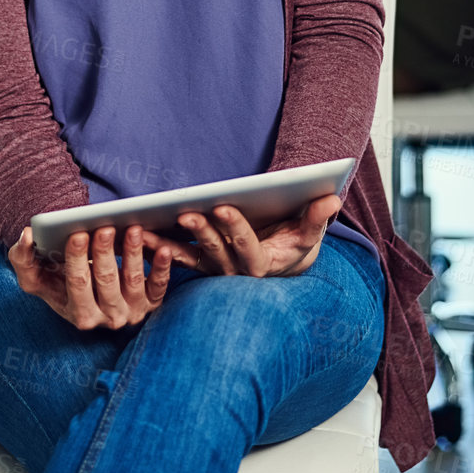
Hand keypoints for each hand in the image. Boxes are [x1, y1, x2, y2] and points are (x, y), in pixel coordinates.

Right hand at [9, 223, 174, 329]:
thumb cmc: (61, 283)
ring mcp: (133, 311)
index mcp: (79, 315)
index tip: (76, 235)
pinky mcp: (153, 302)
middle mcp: (108, 318)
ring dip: (133, 253)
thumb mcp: (36, 277)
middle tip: (105, 228)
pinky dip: (162, 267)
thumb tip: (26, 235)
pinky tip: (162, 248)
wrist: (89, 291)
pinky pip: (160, 285)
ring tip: (132, 228)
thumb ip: (23, 259)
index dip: (76, 259)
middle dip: (104, 253)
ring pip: (133, 280)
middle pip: (106, 281)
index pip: (77, 284)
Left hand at [138, 194, 341, 277]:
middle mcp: (236, 273)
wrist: (283, 263)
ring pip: (191, 259)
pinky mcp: (202, 266)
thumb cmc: (295, 243)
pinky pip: (178, 261)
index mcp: (262, 265)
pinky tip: (142, 238)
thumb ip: (317, 218)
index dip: (235, 228)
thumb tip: (331, 199)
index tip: (222, 207)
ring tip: (147, 232)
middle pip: (216, 253)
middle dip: (201, 232)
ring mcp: (216, 271)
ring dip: (168, 246)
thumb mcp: (309, 233)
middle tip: (186, 212)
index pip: (247, 248)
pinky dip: (159, 251)